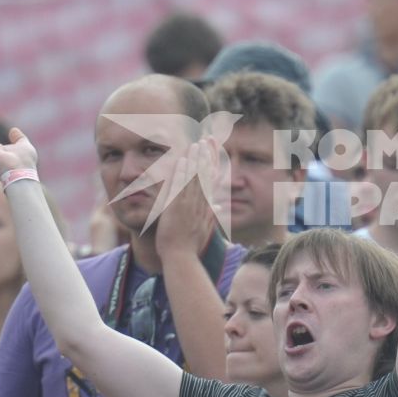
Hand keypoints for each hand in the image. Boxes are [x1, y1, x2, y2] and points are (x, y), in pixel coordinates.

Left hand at [153, 137, 221, 257]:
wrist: (182, 258)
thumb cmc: (191, 245)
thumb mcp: (205, 228)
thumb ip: (211, 213)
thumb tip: (219, 205)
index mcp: (207, 205)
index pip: (212, 178)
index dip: (213, 162)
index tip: (213, 148)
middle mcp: (201, 203)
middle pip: (206, 174)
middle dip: (207, 155)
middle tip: (208, 138)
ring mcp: (190, 206)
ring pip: (194, 178)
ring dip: (195, 160)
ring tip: (196, 144)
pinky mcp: (178, 209)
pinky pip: (180, 188)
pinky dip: (181, 174)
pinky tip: (182, 161)